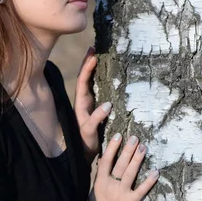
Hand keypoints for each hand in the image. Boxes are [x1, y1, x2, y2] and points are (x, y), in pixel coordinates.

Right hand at [74, 47, 111, 162]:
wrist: (86, 152)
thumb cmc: (96, 131)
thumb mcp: (101, 113)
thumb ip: (106, 99)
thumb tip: (120, 82)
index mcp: (85, 100)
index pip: (85, 78)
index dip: (87, 63)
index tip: (93, 48)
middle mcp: (81, 105)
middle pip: (81, 81)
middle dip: (86, 65)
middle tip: (92, 51)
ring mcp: (82, 117)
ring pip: (82, 96)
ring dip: (87, 78)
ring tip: (94, 63)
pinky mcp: (87, 131)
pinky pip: (92, 121)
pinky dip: (99, 113)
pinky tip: (107, 106)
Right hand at [88, 134, 158, 200]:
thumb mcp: (95, 191)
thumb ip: (100, 176)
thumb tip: (103, 159)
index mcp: (100, 182)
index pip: (106, 160)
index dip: (112, 147)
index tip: (118, 135)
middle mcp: (110, 186)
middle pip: (120, 164)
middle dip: (128, 150)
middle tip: (135, 138)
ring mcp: (121, 194)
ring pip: (130, 173)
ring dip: (137, 159)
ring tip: (144, 147)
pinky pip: (142, 190)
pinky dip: (149, 181)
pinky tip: (155, 171)